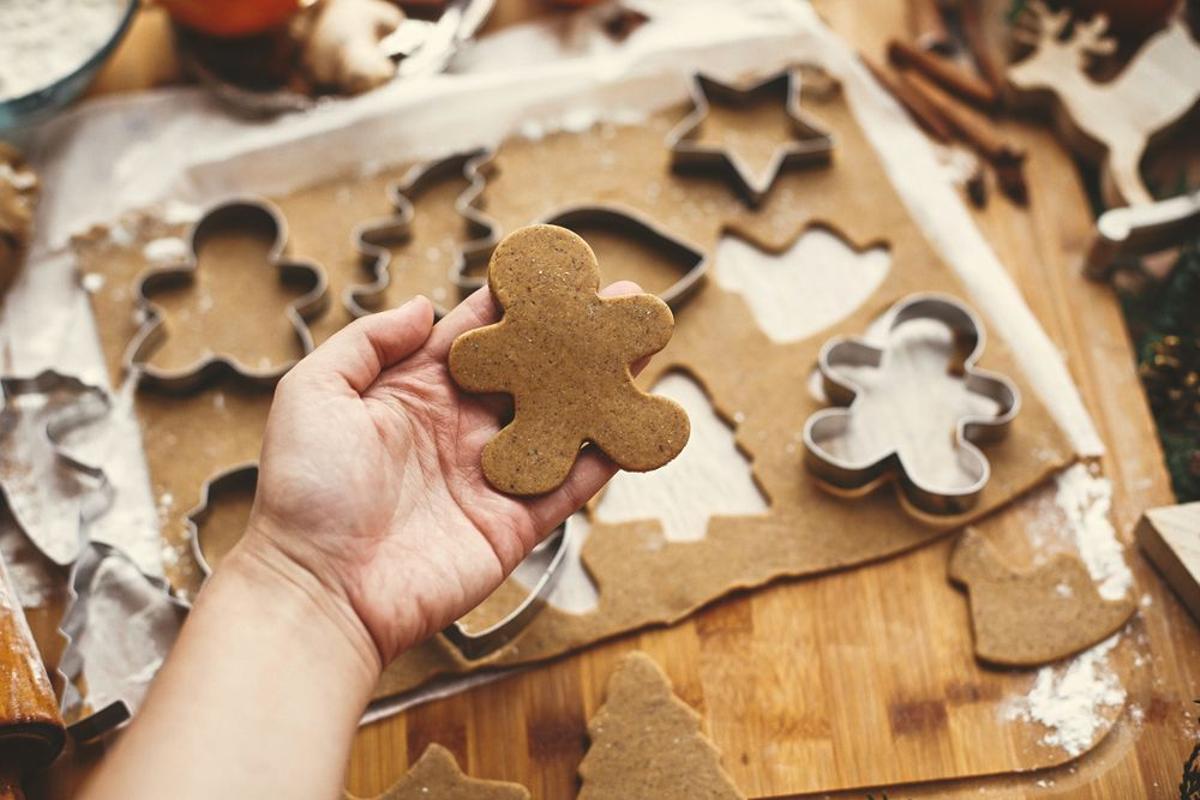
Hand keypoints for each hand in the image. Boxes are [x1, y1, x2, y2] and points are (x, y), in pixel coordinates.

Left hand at [236, 283, 639, 667]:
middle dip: (576, 334)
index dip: (516, 300)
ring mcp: (491, 474)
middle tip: (623, 300)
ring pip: (562, 419)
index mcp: (413, 391)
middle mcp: (459, 427)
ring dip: (604, 385)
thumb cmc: (305, 492)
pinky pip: (571, 483)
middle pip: (531, 370)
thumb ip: (367, 342)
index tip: (555, 266)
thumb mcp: (313, 393)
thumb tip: (425, 306)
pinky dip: (608, 456)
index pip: (477, 333)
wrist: (319, 590)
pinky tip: (644, 424)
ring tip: (646, 345)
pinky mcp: (515, 523)